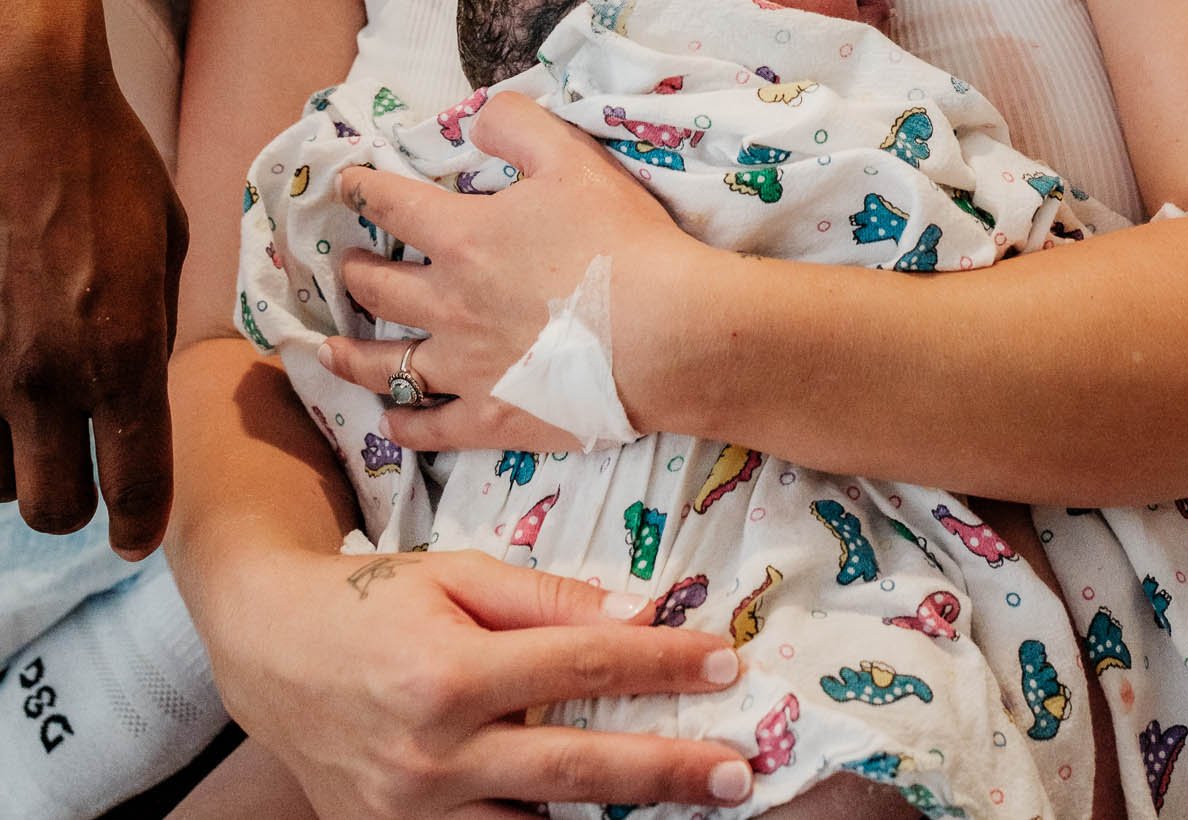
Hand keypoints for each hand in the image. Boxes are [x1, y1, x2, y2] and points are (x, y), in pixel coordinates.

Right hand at [0, 0, 187, 554]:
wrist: (30, 112)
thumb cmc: (110, 165)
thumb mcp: (166, 246)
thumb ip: (154, 328)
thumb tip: (146, 380)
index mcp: (121, 350)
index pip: (134, 484)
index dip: (140, 524)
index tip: (139, 535)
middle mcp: (48, 374)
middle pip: (53, 509)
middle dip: (78, 505)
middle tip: (92, 476)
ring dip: (22, 462)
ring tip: (43, 418)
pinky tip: (7, 389)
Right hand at [211, 543, 751, 819]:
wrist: (268, 651)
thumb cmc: (371, 600)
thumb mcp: (457, 574)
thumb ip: (546, 600)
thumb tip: (637, 615)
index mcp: (448, 672)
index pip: (577, 667)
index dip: (658, 664)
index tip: (721, 661)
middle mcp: (432, 755)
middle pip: (573, 771)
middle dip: (665, 773)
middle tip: (736, 773)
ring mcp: (413, 813)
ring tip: (687, 805)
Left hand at [324, 91, 698, 452]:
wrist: (662, 332)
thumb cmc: (618, 239)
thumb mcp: (571, 157)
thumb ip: (516, 124)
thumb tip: (476, 116)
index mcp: (463, 238)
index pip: (394, 206)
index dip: (364, 189)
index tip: (345, 185)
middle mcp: (448, 304)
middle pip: (378, 288)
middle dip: (354, 271)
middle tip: (345, 265)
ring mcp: (464, 368)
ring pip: (387, 365)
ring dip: (351, 354)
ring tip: (329, 349)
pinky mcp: (491, 418)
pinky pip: (431, 428)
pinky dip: (404, 425)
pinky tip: (391, 421)